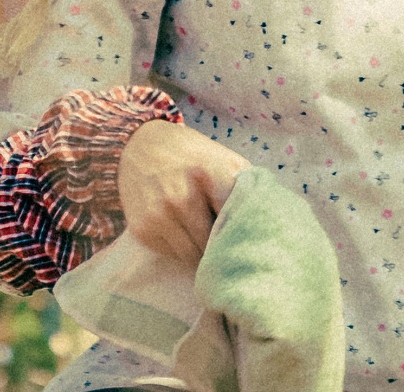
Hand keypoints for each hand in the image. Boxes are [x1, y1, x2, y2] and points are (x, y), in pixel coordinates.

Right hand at [117, 119, 249, 264]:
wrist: (138, 145)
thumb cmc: (189, 154)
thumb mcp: (222, 158)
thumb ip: (244, 186)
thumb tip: (266, 221)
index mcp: (209, 173)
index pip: (238, 219)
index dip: (247, 231)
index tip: (253, 239)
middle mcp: (181, 197)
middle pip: (215, 244)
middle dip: (226, 247)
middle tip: (233, 247)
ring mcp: (159, 215)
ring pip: (193, 257)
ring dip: (205, 255)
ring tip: (211, 244)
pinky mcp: (142, 230)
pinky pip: (173, 255)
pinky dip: (184, 251)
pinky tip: (187, 236)